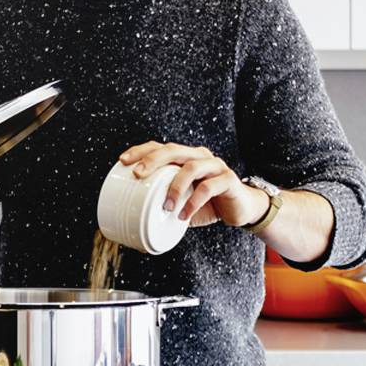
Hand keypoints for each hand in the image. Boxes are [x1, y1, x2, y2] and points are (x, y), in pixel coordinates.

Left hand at [118, 142, 268, 227]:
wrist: (241, 209)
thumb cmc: (207, 204)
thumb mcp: (181, 201)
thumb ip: (163, 202)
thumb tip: (132, 219)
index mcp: (186, 157)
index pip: (160, 147)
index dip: (141, 151)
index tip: (123, 161)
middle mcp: (200, 156)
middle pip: (174, 149)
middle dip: (153, 159)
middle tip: (138, 174)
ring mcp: (215, 166)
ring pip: (191, 167)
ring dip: (175, 187)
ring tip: (165, 206)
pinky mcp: (228, 180)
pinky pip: (209, 188)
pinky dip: (193, 202)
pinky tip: (184, 215)